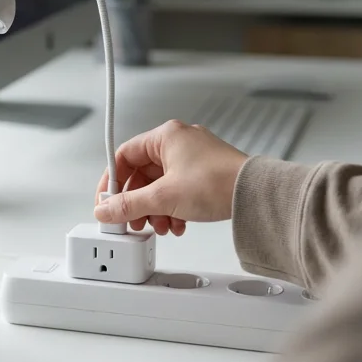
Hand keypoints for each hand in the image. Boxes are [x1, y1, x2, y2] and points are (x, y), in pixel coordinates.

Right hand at [95, 120, 248, 234]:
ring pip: (160, 185)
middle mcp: (179, 142)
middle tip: (132, 220)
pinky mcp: (204, 174)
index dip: (113, 181)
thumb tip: (106, 210)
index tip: (108, 202)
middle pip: (142, 174)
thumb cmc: (218, 182)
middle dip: (136, 202)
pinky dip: (172, 208)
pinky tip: (176, 224)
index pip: (124, 155)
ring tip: (159, 226)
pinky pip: (177, 190)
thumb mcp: (163, 197)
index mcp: (166, 136)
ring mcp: (193, 158)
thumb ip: (128, 205)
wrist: (255, 194)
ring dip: (155, 209)